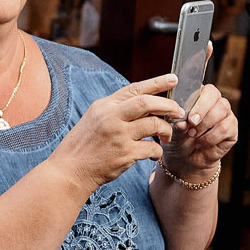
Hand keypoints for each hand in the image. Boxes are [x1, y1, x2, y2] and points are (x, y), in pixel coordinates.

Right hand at [55, 74, 183, 193]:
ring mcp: (118, 136)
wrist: (69, 171)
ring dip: (166, 130)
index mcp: (104, 106)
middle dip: (168, 105)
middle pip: (147, 102)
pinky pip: (152, 148)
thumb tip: (144, 103)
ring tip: (167, 136)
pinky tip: (154, 154)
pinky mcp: (125, 154)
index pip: (134, 88)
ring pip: (154, 124)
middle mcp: (111, 117)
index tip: (174, 78)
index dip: (157, 82)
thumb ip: (116, 110)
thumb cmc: (83, 146)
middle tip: (179, 111)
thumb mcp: (94, 119)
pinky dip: (157, 151)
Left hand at [162, 79, 236, 178]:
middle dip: (204, 113)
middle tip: (191, 125)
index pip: (208, 90)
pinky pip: (226, 129)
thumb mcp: (173, 129)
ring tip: (193, 135)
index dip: (200, 102)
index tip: (189, 117)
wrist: (184, 159)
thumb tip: (182, 122)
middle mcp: (216, 103)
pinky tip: (202, 143)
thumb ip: (177, 123)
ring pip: (223, 113)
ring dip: (206, 126)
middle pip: (219, 101)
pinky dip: (211, 138)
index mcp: (201, 97)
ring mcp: (226, 116)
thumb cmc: (178, 138)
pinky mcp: (232, 130)